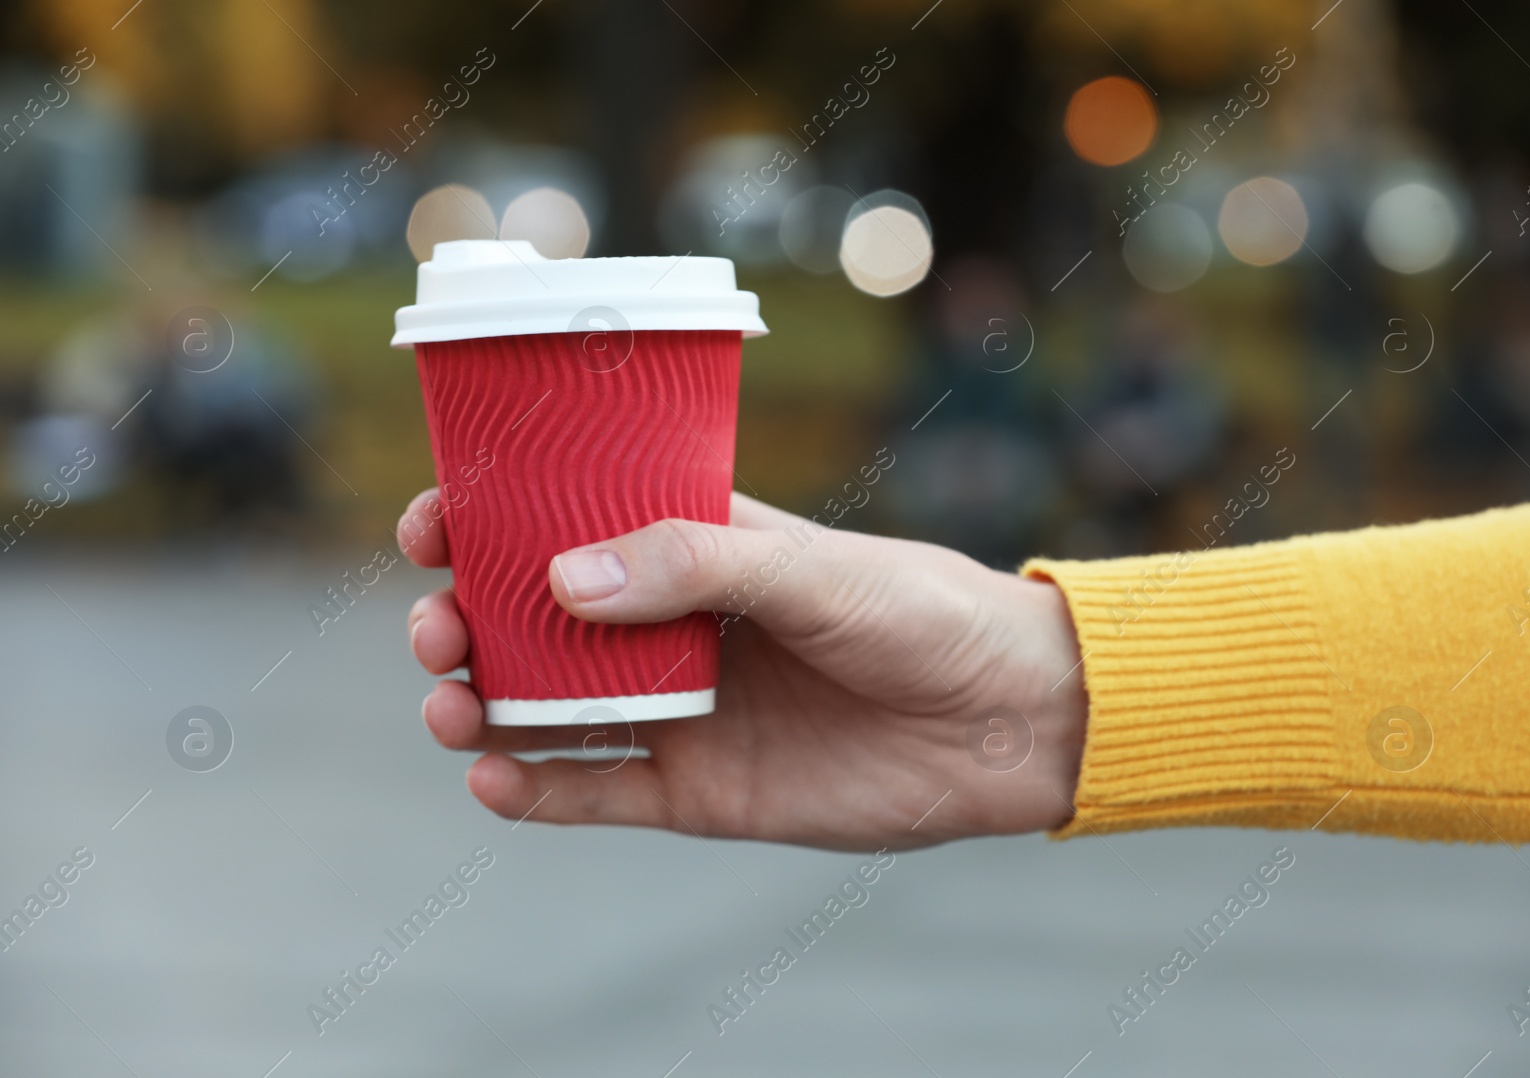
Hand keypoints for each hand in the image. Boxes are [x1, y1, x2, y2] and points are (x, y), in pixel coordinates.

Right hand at [400, 489, 1086, 851]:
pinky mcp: (698, 789)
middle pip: (534, 621)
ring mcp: (679, 709)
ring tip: (452, 709)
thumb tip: (562, 576)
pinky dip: (537, 791)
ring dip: (482, 706)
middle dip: (465, 621)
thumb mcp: (810, 572)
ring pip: (547, 709)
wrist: (1007, 721)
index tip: (430, 522)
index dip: (488, 520)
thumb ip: (696, 567)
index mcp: (693, 548)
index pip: (566, 523)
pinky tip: (494, 783)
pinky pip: (596, 791)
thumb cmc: (923, 613)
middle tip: (437, 628)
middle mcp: (671, 627)